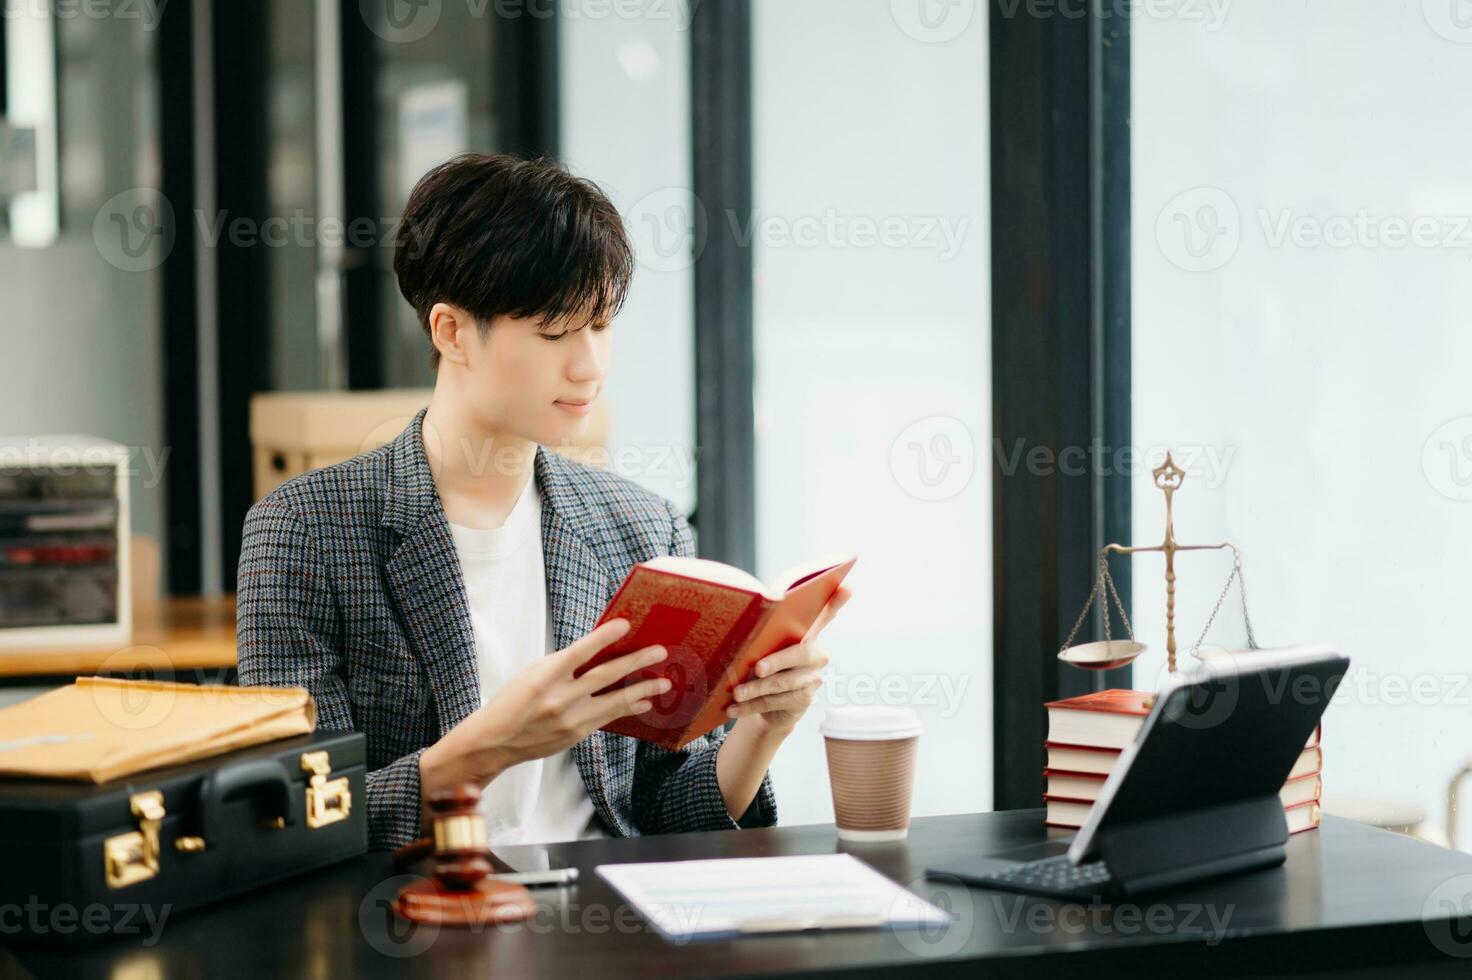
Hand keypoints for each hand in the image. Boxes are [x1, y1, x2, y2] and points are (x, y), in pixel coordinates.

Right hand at [420, 619, 667, 799]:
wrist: (495, 741)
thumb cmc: (512, 701)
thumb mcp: (532, 674)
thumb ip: (564, 664)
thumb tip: (599, 651)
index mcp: (544, 677)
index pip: (579, 652)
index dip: (603, 637)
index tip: (625, 624)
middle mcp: (559, 699)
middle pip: (606, 676)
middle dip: (636, 662)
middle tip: (660, 652)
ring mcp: (570, 719)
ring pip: (615, 701)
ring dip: (642, 689)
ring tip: (664, 682)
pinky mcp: (576, 735)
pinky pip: (609, 718)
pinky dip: (628, 708)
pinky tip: (644, 702)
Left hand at [726, 586, 851, 733]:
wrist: (772, 704)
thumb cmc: (765, 661)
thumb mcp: (764, 645)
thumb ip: (764, 632)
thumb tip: (749, 614)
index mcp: (809, 634)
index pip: (825, 615)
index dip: (836, 603)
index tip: (847, 587)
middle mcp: (817, 655)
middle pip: (801, 655)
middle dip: (778, 661)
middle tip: (758, 668)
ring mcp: (812, 679)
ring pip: (782, 684)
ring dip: (756, 690)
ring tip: (736, 694)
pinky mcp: (803, 701)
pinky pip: (774, 703)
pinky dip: (750, 707)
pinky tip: (732, 709)